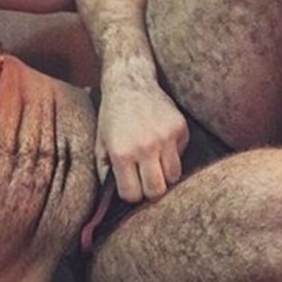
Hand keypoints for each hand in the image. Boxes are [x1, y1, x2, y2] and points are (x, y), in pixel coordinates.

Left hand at [95, 82, 189, 202]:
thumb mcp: (100, 144)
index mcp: (122, 153)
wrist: (130, 82)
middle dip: (150, 191)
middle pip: (157, 191)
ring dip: (164, 174)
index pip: (133, 194)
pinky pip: (181, 156)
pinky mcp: (180, 129)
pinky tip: (161, 143)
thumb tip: (111, 198)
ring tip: (154, 163)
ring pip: (174, 177)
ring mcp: (166, 138)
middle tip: (145, 181)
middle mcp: (145, 147)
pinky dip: (173, 155)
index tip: (130, 187)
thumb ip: (104, 172)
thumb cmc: (112, 116)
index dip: (131, 194)